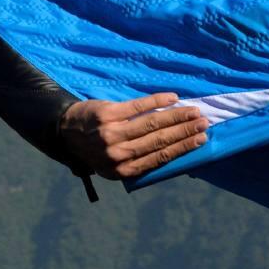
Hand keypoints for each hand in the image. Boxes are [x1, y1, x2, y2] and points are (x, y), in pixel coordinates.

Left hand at [58, 93, 209, 181]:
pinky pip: (138, 106)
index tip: (201, 139)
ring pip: (152, 123)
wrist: (64, 131)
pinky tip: (172, 98)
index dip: (183, 148)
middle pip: (160, 140)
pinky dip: (157, 101)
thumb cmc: (95, 148)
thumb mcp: (114, 163)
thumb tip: (176, 150)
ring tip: (193, 111)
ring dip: (176, 116)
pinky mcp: (107, 114)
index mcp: (122, 170)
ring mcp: (112, 133)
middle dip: (185, 131)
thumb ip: (140, 159)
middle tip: (204, 122)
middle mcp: (117, 154)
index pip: (160, 157)